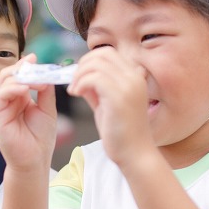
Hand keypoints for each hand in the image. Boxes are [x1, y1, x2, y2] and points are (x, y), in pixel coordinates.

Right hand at [0, 54, 57, 172]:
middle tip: (36, 65)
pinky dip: (12, 89)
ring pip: (4, 82)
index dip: (26, 65)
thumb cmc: (40, 138)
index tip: (37, 58)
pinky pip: (1, 96)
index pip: (19, 74)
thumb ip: (46, 91)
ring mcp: (1, 108)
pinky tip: (25, 89)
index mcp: (20, 97)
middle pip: (9, 74)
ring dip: (20, 77)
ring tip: (37, 80)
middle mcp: (8, 100)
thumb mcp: (47, 109)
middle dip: (22, 67)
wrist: (35, 160)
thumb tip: (47, 73)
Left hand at [67, 46, 152, 164]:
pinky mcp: (120, 97)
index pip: (108, 53)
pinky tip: (76, 94)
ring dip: (79, 75)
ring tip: (74, 91)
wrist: (134, 154)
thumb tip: (80, 77)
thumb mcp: (106, 105)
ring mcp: (129, 85)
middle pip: (102, 54)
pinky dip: (80, 83)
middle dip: (82, 65)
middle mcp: (134, 77)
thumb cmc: (121, 133)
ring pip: (96, 64)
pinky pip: (94, 78)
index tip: (79, 77)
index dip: (89, 61)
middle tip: (74, 83)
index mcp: (134, 76)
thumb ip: (96, 89)